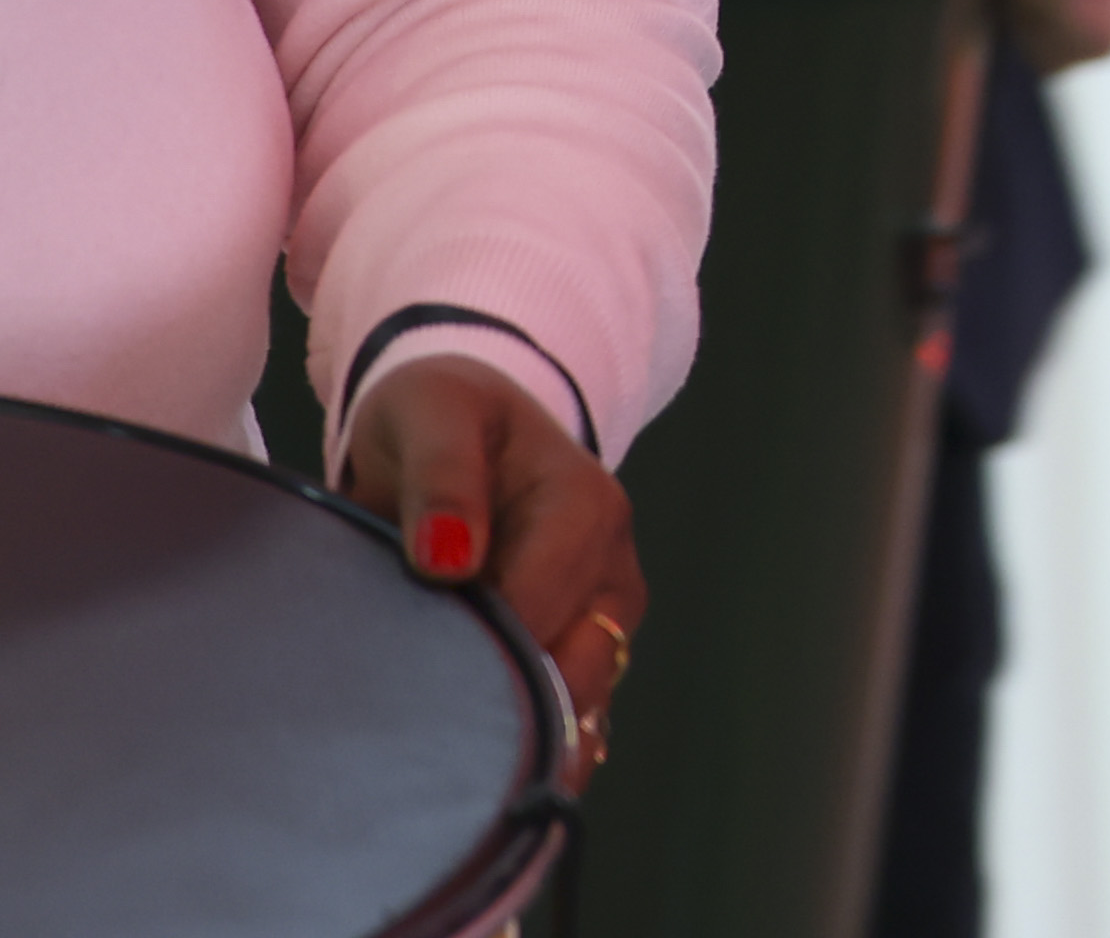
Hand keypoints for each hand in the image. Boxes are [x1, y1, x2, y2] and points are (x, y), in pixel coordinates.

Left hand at [344, 356, 643, 776]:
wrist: (460, 426)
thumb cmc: (440, 417)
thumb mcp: (429, 414)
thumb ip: (441, 478)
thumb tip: (448, 559)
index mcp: (585, 506)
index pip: (541, 605)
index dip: (479, 650)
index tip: (407, 690)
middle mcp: (610, 567)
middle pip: (576, 667)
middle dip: (505, 713)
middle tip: (419, 758)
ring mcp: (603, 613)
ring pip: (582, 702)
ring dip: (522, 741)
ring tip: (448, 784)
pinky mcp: (583, 647)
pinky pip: (572, 713)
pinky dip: (534, 749)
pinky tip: (484, 786)